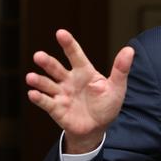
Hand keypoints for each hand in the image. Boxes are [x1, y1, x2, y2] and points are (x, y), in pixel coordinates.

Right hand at [26, 29, 134, 152]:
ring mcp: (62, 94)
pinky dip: (39, 98)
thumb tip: (130, 49)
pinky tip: (33, 94)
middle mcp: (69, 81)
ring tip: (31, 77)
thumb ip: (121, 69)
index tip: (60, 33)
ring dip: (39, 81)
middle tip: (38, 56)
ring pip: (47, 85)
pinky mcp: (57, 109)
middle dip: (47, 62)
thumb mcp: (117, 87)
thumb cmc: (106, 105)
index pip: (75, 55)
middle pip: (56, 69)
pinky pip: (46, 102)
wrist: (98, 128)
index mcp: (84, 72)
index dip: (68, 44)